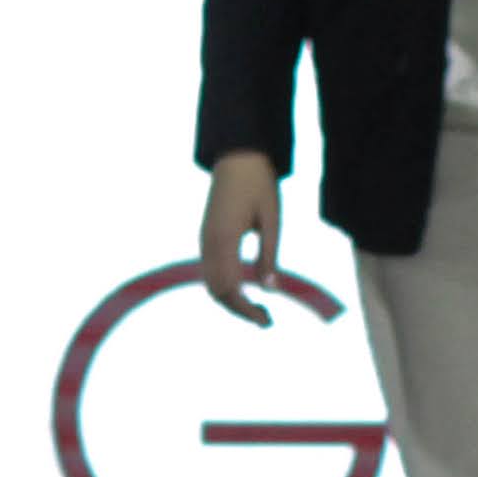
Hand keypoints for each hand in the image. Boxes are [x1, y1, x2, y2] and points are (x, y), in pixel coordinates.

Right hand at [198, 151, 282, 325]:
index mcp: (224, 240)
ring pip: (210, 282)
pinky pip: (210, 269)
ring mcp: (204, 238)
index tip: (267, 321)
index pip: (229, 289)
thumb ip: (269, 256)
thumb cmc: (259, 185)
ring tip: (258, 308)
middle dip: (238, 310)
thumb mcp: (272, 221)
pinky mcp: (207, 235)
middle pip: (215, 291)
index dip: (246, 310)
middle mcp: (208, 242)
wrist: (237, 156)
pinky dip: (225, 285)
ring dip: (231, 299)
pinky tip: (245, 287)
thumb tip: (269, 291)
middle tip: (267, 320)